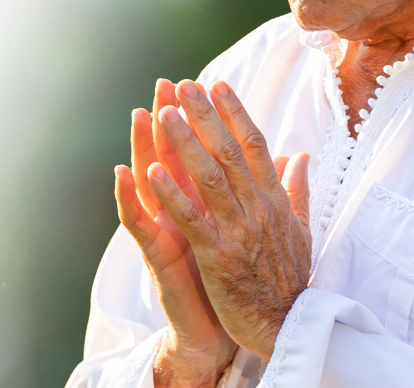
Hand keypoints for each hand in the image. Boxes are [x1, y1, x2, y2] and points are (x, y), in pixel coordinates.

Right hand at [115, 79, 236, 387]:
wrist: (221, 330)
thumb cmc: (236, 277)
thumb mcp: (254, 228)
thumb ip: (264, 191)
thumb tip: (288, 159)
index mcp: (209, 202)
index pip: (206, 152)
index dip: (208, 119)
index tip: (210, 84)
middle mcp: (185, 210)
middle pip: (175, 157)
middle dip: (173, 120)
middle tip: (167, 84)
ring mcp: (168, 231)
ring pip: (153, 182)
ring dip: (146, 147)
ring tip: (139, 114)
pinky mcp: (159, 257)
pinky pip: (142, 225)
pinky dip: (132, 199)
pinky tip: (125, 173)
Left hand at [148, 79, 311, 359]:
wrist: (289, 326)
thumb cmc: (292, 278)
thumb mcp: (302, 228)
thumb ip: (298, 189)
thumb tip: (302, 155)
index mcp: (274, 199)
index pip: (255, 145)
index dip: (236, 113)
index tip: (218, 85)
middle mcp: (257, 207)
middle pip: (230, 151)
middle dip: (206, 115)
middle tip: (185, 85)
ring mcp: (238, 229)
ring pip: (209, 176)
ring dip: (185, 143)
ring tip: (164, 113)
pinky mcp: (218, 255)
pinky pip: (192, 218)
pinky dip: (172, 193)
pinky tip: (152, 170)